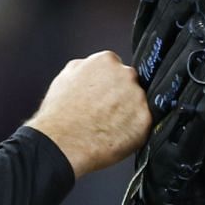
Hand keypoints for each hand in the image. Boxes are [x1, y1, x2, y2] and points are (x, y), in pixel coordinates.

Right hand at [25, 52, 151, 176]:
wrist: (61, 143)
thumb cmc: (59, 114)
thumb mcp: (65, 77)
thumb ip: (86, 67)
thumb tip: (94, 69)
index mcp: (107, 61)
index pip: (117, 69)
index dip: (110, 86)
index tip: (104, 97)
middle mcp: (126, 75)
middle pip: (131, 85)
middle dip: (122, 98)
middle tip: (105, 113)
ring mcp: (137, 97)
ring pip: (139, 105)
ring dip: (128, 115)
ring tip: (107, 127)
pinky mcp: (145, 120)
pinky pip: (143, 125)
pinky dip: (133, 132)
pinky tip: (114, 136)